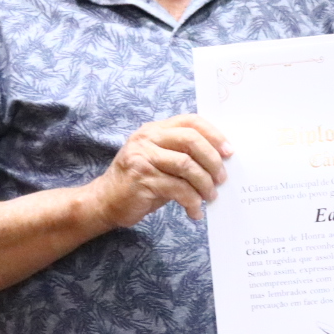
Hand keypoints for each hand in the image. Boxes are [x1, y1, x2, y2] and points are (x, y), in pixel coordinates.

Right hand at [87, 115, 231, 227]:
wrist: (104, 202)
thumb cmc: (139, 183)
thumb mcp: (159, 162)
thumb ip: (182, 155)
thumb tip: (220, 162)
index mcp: (154, 130)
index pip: (191, 121)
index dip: (214, 135)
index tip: (229, 152)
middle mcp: (147, 139)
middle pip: (191, 140)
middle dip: (213, 161)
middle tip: (222, 178)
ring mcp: (143, 158)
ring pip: (187, 165)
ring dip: (204, 184)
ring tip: (210, 197)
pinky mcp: (142, 179)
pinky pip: (178, 189)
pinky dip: (192, 202)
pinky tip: (195, 211)